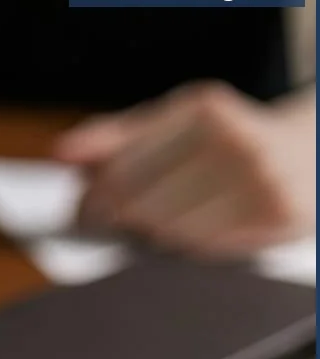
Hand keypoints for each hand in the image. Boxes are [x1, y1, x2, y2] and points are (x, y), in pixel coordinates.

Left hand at [56, 82, 316, 257]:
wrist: (313, 153)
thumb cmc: (231, 141)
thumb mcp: (178, 123)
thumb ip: (116, 137)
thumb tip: (62, 153)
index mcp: (203, 109)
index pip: (118, 169)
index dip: (90, 199)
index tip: (81, 212)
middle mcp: (234, 141)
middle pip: (138, 203)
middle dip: (115, 219)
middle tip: (111, 225)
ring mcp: (259, 180)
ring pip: (167, 231)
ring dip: (152, 235)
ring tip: (161, 222)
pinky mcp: (276, 217)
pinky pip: (203, 249)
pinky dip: (187, 246)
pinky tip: (193, 232)